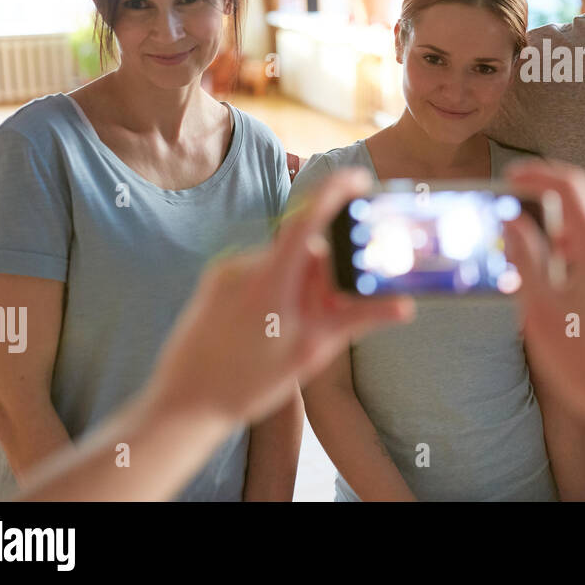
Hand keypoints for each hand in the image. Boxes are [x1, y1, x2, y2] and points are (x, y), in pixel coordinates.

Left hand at [149, 167, 414, 425]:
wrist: (183, 404)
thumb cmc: (248, 383)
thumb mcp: (310, 351)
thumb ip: (357, 320)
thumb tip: (402, 306)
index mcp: (271, 278)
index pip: (309, 218)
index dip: (336, 192)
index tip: (359, 180)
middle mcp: (245, 266)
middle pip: (302, 249)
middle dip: (323, 272)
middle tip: (329, 308)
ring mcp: (225, 273)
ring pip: (281, 264)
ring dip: (298, 285)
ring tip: (290, 331)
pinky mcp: (213, 283)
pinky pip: (258, 273)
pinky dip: (275, 291)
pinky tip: (267, 328)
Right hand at [502, 159, 584, 434]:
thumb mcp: (541, 312)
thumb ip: (525, 259)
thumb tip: (514, 222)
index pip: (570, 185)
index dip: (536, 174)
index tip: (513, 177)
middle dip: (550, 232)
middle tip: (523, 260)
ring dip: (572, 258)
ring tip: (551, 301)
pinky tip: (581, 316)